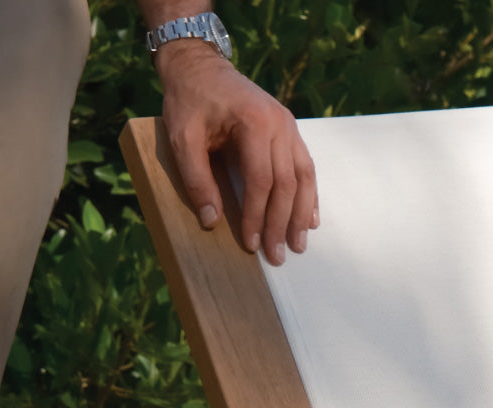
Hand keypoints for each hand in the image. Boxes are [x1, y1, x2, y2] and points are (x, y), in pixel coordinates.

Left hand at [155, 40, 317, 264]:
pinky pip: (306, 166)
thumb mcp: (182, 137)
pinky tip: (310, 219)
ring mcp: (289, 126)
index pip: (261, 181)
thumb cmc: (189, 100)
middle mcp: (280, 124)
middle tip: (278, 256)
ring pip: (304, 177)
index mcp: (255, 122)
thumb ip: (196, 179)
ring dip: (302, 214)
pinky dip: (310, 195)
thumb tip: (211, 221)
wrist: (200, 65)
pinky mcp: (290, 131)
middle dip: (282, 223)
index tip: (252, 244)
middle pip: (287, 183)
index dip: (257, 216)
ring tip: (299, 243)